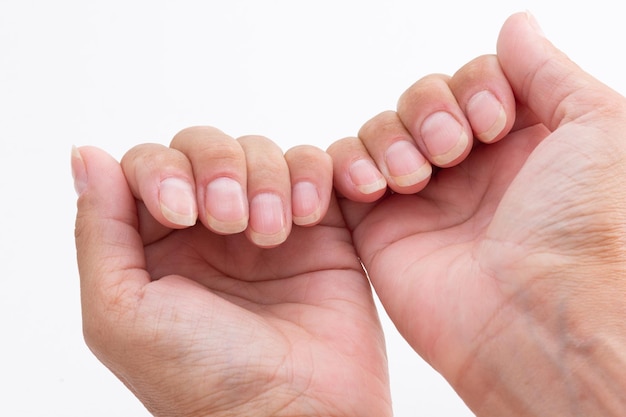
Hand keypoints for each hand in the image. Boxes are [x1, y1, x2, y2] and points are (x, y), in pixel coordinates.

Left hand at [72, 127, 390, 415]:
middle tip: (230, 221)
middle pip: (206, 146)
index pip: (150, 165)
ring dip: (266, 178)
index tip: (180, 212)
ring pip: (261, 151)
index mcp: (158, 246)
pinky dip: (311, 176)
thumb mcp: (121, 313)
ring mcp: (267, 224)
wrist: (298, 415)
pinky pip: (314, 168)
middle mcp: (211, 230)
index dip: (163, 170)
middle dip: (218, 168)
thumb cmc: (205, 381)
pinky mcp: (321, 227)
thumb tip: (88, 155)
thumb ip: (99, 231)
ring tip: (273, 235)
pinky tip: (307, 218)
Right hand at [329, 12, 625, 414]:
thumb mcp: (598, 128)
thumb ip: (548, 71)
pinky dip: (350, 164)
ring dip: (394, 137)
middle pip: (424, 99)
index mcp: (523, 145)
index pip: (475, 81)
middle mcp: (472, 170)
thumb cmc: (583, 234)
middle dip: (432, 110)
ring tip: (418, 175)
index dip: (475, 85)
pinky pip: (345, 173)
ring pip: (382, 130)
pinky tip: (377, 185)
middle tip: (454, 148)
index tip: (495, 121)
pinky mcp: (380, 227)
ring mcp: (424, 198)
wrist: (534, 321)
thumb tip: (516, 27)